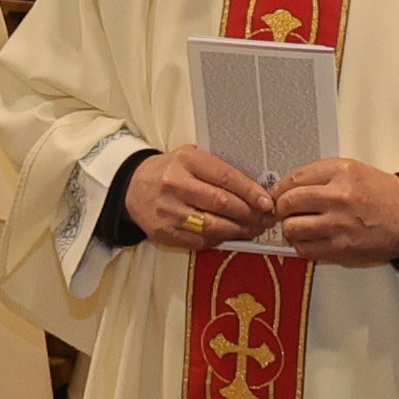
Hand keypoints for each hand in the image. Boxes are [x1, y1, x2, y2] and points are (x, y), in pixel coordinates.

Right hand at [128, 144, 277, 250]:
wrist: (132, 187)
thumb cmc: (170, 171)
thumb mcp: (190, 157)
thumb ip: (218, 169)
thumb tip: (255, 189)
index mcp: (186, 161)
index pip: (225, 177)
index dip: (250, 191)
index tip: (267, 201)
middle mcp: (175, 185)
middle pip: (221, 203)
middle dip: (249, 213)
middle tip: (266, 218)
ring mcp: (169, 211)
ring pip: (213, 226)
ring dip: (239, 230)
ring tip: (255, 229)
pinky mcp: (164, 232)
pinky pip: (200, 241)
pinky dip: (220, 239)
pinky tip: (232, 235)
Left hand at [269, 158, 398, 267]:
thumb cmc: (382, 195)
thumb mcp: (353, 170)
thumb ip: (320, 175)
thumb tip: (286, 186)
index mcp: (342, 172)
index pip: (294, 178)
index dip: (279, 188)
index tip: (277, 194)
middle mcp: (339, 197)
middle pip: (288, 202)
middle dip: (281, 208)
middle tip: (284, 211)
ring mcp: (339, 225)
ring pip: (292, 228)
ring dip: (291, 228)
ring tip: (300, 225)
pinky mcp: (341, 249)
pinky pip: (305, 249)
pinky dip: (302, 245)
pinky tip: (312, 239)